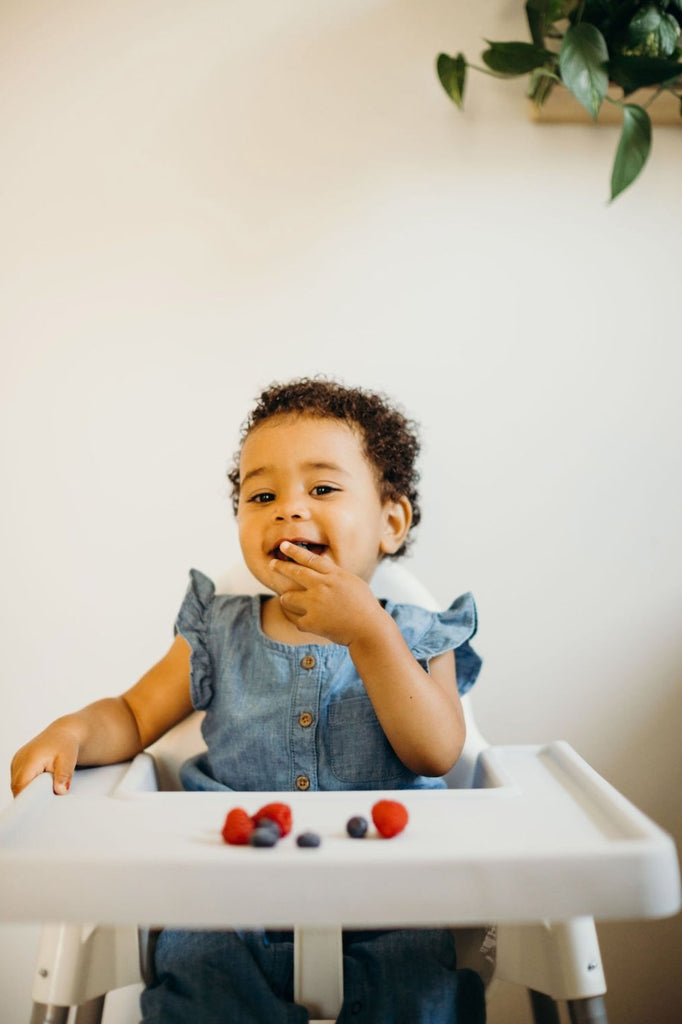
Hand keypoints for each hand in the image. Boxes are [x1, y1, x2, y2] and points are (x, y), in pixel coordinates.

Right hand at [10, 723, 79, 796]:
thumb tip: (60, 791)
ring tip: (45, 790)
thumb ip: (63, 775)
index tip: (40, 807)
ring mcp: (16, 762)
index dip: (29, 799)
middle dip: (30, 797)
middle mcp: (18, 760)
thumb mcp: (68, 759)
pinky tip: (39, 785)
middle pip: (17, 788)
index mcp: (29, 759)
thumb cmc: (65, 745)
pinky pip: (18, 780)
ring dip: (29, 791)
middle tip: (46, 801)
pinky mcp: (17, 764)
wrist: (62, 734)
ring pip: (17, 786)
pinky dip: (27, 785)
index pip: (21, 786)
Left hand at [270, 542, 384, 645]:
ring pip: (288, 598)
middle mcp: (322, 586)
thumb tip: (320, 566)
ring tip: (288, 600)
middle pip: (295, 572)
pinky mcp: (311, 621)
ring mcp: (315, 603)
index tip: (283, 546)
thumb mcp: (352, 582)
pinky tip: (312, 624)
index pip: (310, 559)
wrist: (369, 629)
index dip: (295, 551)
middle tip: (271, 564)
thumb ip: (334, 574)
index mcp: (333, 575)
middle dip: (281, 567)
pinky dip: (303, 622)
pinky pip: (297, 620)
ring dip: (286, 599)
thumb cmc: (364, 606)